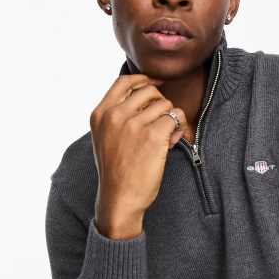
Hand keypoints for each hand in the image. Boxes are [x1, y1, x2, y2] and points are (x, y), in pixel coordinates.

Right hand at [89, 74, 187, 222]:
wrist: (119, 198)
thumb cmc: (116, 172)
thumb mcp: (105, 138)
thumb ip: (119, 116)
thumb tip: (151, 95)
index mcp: (100, 114)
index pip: (124, 82)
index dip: (144, 80)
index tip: (156, 84)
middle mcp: (115, 115)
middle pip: (149, 90)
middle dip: (160, 104)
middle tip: (161, 124)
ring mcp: (133, 124)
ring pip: (165, 104)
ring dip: (170, 118)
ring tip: (165, 137)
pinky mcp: (153, 135)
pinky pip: (175, 117)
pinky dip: (178, 128)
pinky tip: (171, 141)